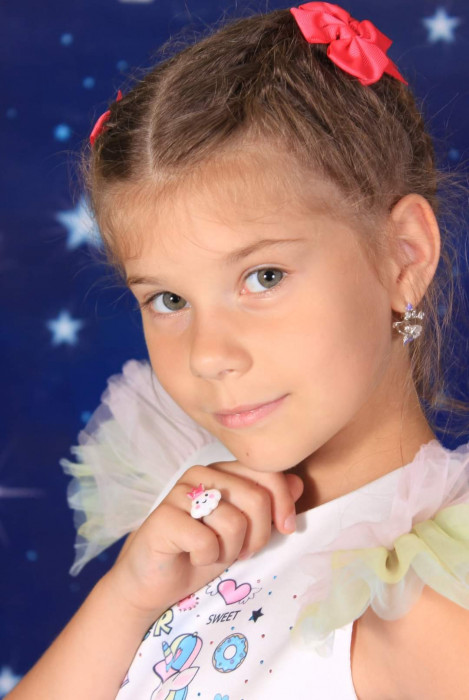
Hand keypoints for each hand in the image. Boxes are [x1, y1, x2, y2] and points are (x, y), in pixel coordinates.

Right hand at [104, 460, 303, 618]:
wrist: (154, 582)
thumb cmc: (201, 552)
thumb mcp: (245, 531)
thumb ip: (270, 505)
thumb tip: (299, 483)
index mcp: (223, 471)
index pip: (268, 473)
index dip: (284, 503)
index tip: (287, 528)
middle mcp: (201, 474)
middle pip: (256, 498)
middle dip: (258, 535)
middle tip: (242, 551)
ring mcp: (180, 493)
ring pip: (233, 521)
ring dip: (230, 550)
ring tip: (214, 553)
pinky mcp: (163, 517)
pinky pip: (205, 541)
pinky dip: (206, 558)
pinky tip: (192, 556)